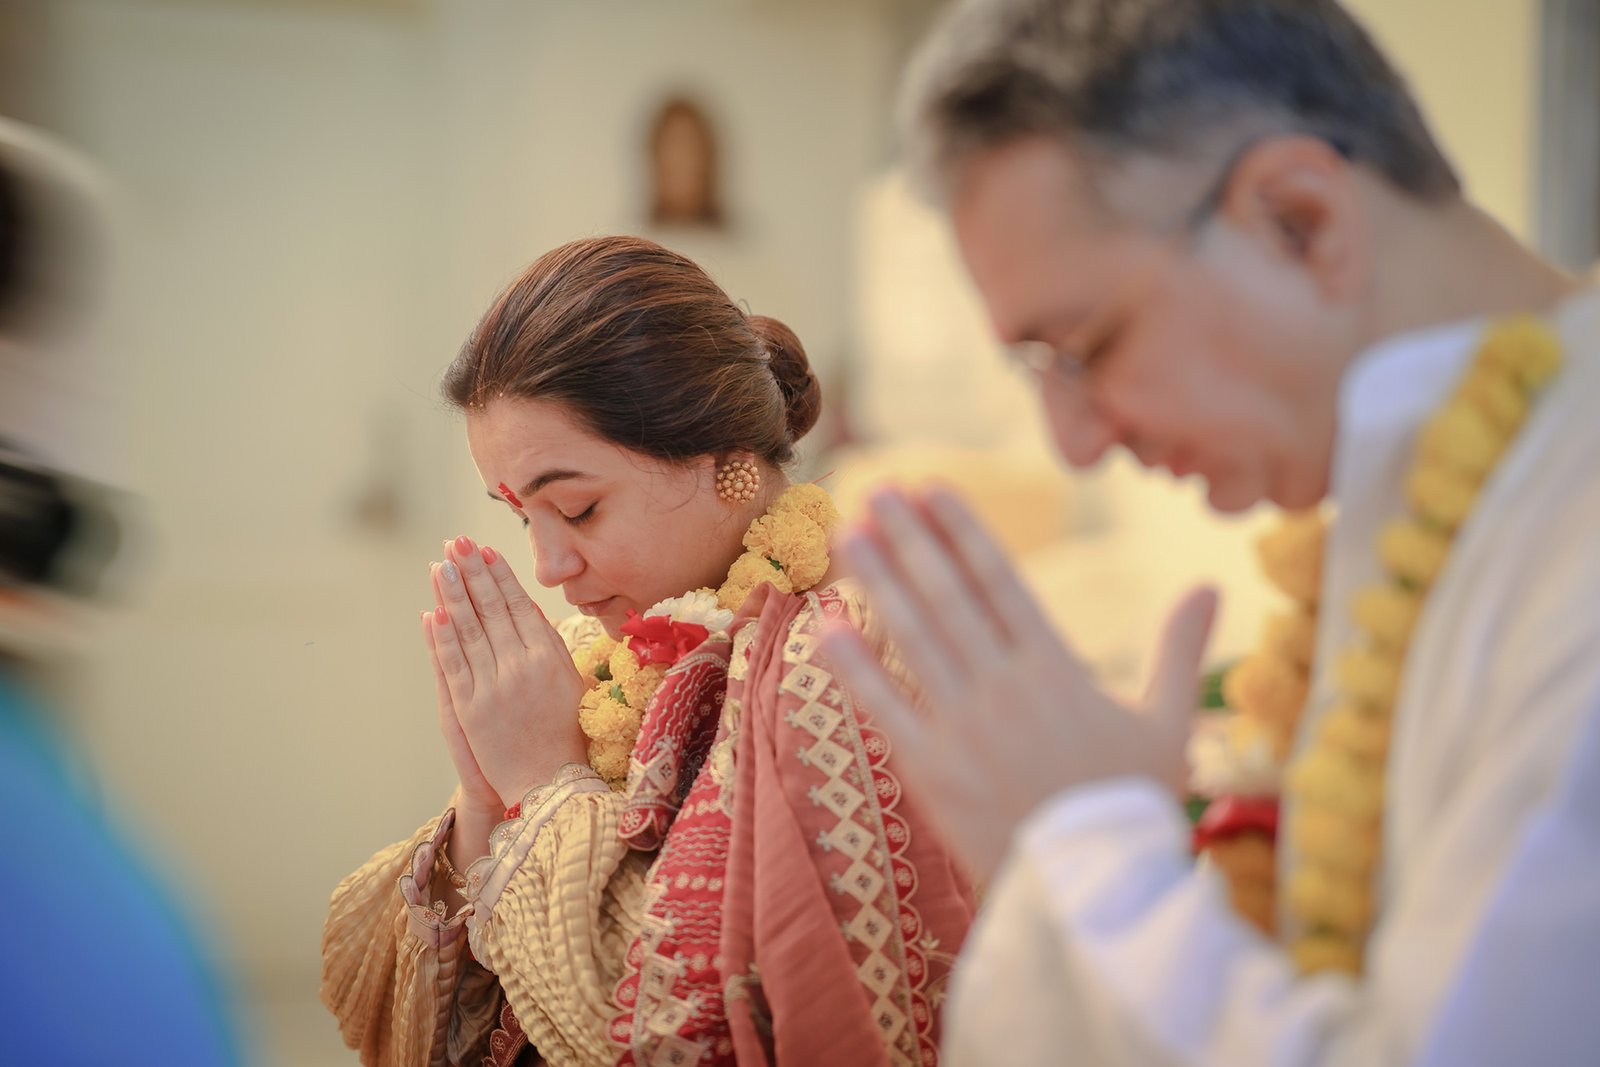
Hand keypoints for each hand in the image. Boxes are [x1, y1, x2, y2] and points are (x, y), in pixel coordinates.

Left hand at [424, 535, 586, 809]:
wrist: (548, 782)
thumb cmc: (567, 733)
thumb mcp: (572, 683)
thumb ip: (551, 644)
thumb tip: (529, 608)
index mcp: (550, 657)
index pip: (519, 604)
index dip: (500, 576)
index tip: (486, 550)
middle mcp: (521, 666)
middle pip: (491, 609)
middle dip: (472, 573)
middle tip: (457, 542)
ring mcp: (493, 686)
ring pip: (469, 630)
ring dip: (453, 594)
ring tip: (440, 564)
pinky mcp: (470, 708)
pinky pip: (454, 664)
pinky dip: (442, 637)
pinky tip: (433, 611)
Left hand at [819, 486, 1216, 879]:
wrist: (1097, 889)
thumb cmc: (1135, 804)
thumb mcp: (1168, 722)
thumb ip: (1179, 649)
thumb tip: (1211, 586)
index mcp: (1056, 667)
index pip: (1001, 580)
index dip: (963, 529)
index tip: (933, 487)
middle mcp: (1004, 685)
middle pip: (948, 595)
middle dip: (911, 538)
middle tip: (877, 489)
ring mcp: (963, 725)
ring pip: (912, 637)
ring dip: (878, 580)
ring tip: (848, 533)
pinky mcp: (931, 770)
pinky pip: (883, 707)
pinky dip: (853, 665)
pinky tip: (826, 624)